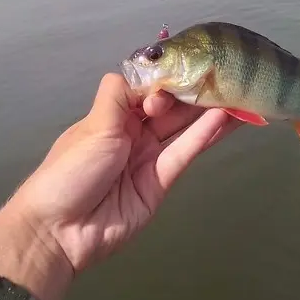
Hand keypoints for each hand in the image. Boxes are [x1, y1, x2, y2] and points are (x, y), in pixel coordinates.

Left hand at [0, 73, 238, 299]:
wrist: (60, 231)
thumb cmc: (70, 171)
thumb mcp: (94, 126)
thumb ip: (120, 96)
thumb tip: (143, 69)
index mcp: (112, 116)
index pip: (148, 89)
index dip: (167, 79)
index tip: (185, 69)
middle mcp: (133, 133)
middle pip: (170, 108)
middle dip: (195, 92)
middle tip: (227, 74)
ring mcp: (148, 158)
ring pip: (182, 129)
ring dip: (208, 112)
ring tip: (239, 92)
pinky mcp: (160, 183)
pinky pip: (184, 154)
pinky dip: (203, 136)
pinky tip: (224, 118)